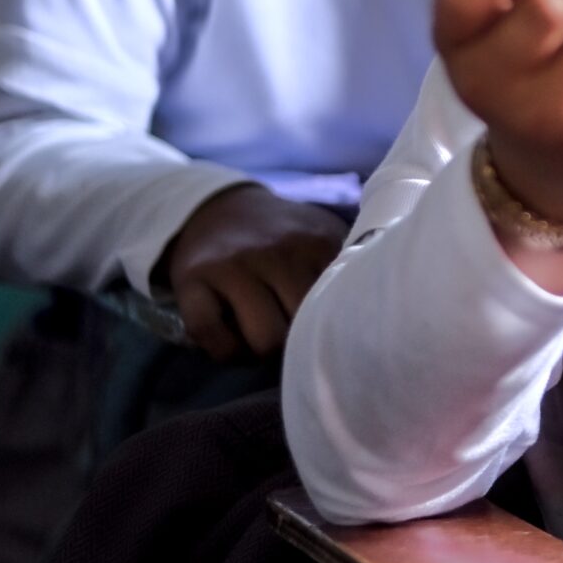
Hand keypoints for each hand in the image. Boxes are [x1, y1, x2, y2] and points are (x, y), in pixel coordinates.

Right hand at [160, 183, 349, 361]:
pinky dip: (225, 351)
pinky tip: (232, 343)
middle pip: (303, 327)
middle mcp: (276, 252)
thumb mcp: (319, 239)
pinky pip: (211, 334)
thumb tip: (370, 317)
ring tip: (262, 344)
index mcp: (316, 242)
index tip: (332, 332)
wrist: (215, 208)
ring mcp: (233, 265)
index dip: (337, 327)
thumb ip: (345, 268)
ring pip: (264, 339)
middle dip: (299, 347)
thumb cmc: (279, 239)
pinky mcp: (192, 279)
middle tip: (291, 343)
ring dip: (263, 355)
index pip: (341, 301)